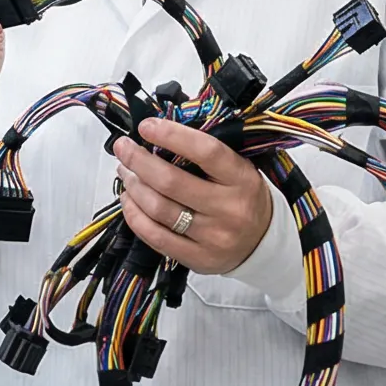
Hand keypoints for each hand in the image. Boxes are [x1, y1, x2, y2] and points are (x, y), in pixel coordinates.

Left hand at [112, 118, 277, 276]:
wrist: (262, 242)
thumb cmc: (242, 196)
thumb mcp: (239, 169)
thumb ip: (206, 153)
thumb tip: (161, 131)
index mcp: (242, 179)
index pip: (205, 152)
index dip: (172, 135)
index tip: (147, 126)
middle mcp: (229, 209)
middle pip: (171, 182)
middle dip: (139, 161)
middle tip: (123, 148)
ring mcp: (213, 237)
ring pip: (159, 209)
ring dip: (134, 187)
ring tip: (125, 172)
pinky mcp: (197, 258)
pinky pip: (155, 236)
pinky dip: (134, 215)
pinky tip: (128, 199)